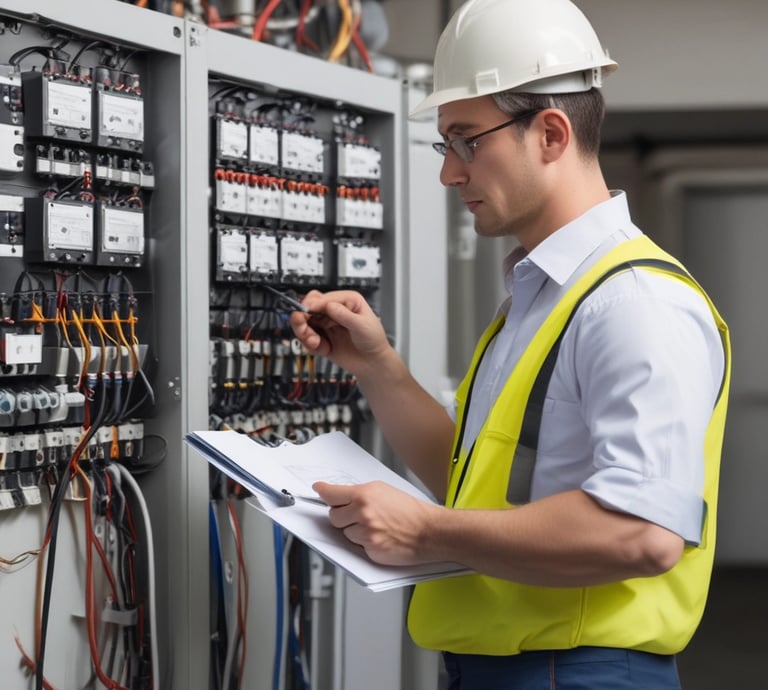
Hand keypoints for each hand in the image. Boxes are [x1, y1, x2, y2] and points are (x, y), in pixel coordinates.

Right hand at [289, 290, 390, 375]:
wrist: (373, 363)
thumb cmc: (374, 340)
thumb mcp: (363, 326)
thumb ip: (345, 315)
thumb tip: (329, 306)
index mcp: (346, 301)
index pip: (322, 298)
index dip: (312, 305)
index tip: (305, 312)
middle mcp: (334, 311)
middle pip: (308, 308)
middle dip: (302, 318)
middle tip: (302, 328)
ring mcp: (326, 325)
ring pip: (304, 323)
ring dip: (304, 333)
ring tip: (314, 342)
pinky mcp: (322, 339)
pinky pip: (307, 340)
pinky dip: (310, 346)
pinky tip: (322, 349)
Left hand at [313, 480, 437, 565]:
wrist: (429, 531)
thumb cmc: (411, 511)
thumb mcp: (385, 491)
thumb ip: (361, 493)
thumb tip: (343, 496)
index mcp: (365, 495)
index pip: (332, 494)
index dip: (323, 491)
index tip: (318, 489)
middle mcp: (362, 513)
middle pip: (333, 516)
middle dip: (342, 515)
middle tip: (357, 514)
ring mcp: (366, 533)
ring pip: (344, 533)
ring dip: (354, 531)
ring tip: (375, 527)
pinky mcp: (370, 550)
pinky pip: (356, 546)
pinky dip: (364, 543)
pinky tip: (379, 537)